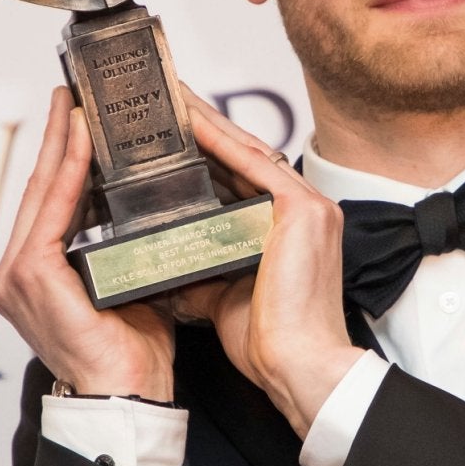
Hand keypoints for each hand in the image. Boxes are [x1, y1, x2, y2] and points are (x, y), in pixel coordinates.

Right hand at [0, 87, 176, 401]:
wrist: (128, 397)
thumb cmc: (132, 352)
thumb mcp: (125, 286)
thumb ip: (120, 247)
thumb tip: (146, 205)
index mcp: (33, 277)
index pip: (48, 204)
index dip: (59, 157)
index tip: (73, 117)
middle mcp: (14, 275)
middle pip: (39, 190)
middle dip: (55, 137)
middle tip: (70, 94)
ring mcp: (16, 276)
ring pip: (43, 193)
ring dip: (62, 144)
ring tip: (77, 104)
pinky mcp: (31, 276)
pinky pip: (53, 211)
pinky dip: (69, 173)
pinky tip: (84, 141)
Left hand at [172, 88, 362, 435]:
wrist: (297, 368)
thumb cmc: (269, 342)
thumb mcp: (219, 293)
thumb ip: (197, 266)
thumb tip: (156, 258)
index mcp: (290, 229)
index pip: (242, 177)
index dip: (208, 150)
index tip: (174, 131)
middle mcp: (306, 210)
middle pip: (244, 156)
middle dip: (203, 126)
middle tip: (165, 97)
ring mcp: (308, 207)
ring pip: (247, 151)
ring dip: (206, 123)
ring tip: (169, 98)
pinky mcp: (301, 210)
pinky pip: (251, 164)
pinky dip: (217, 140)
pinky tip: (187, 121)